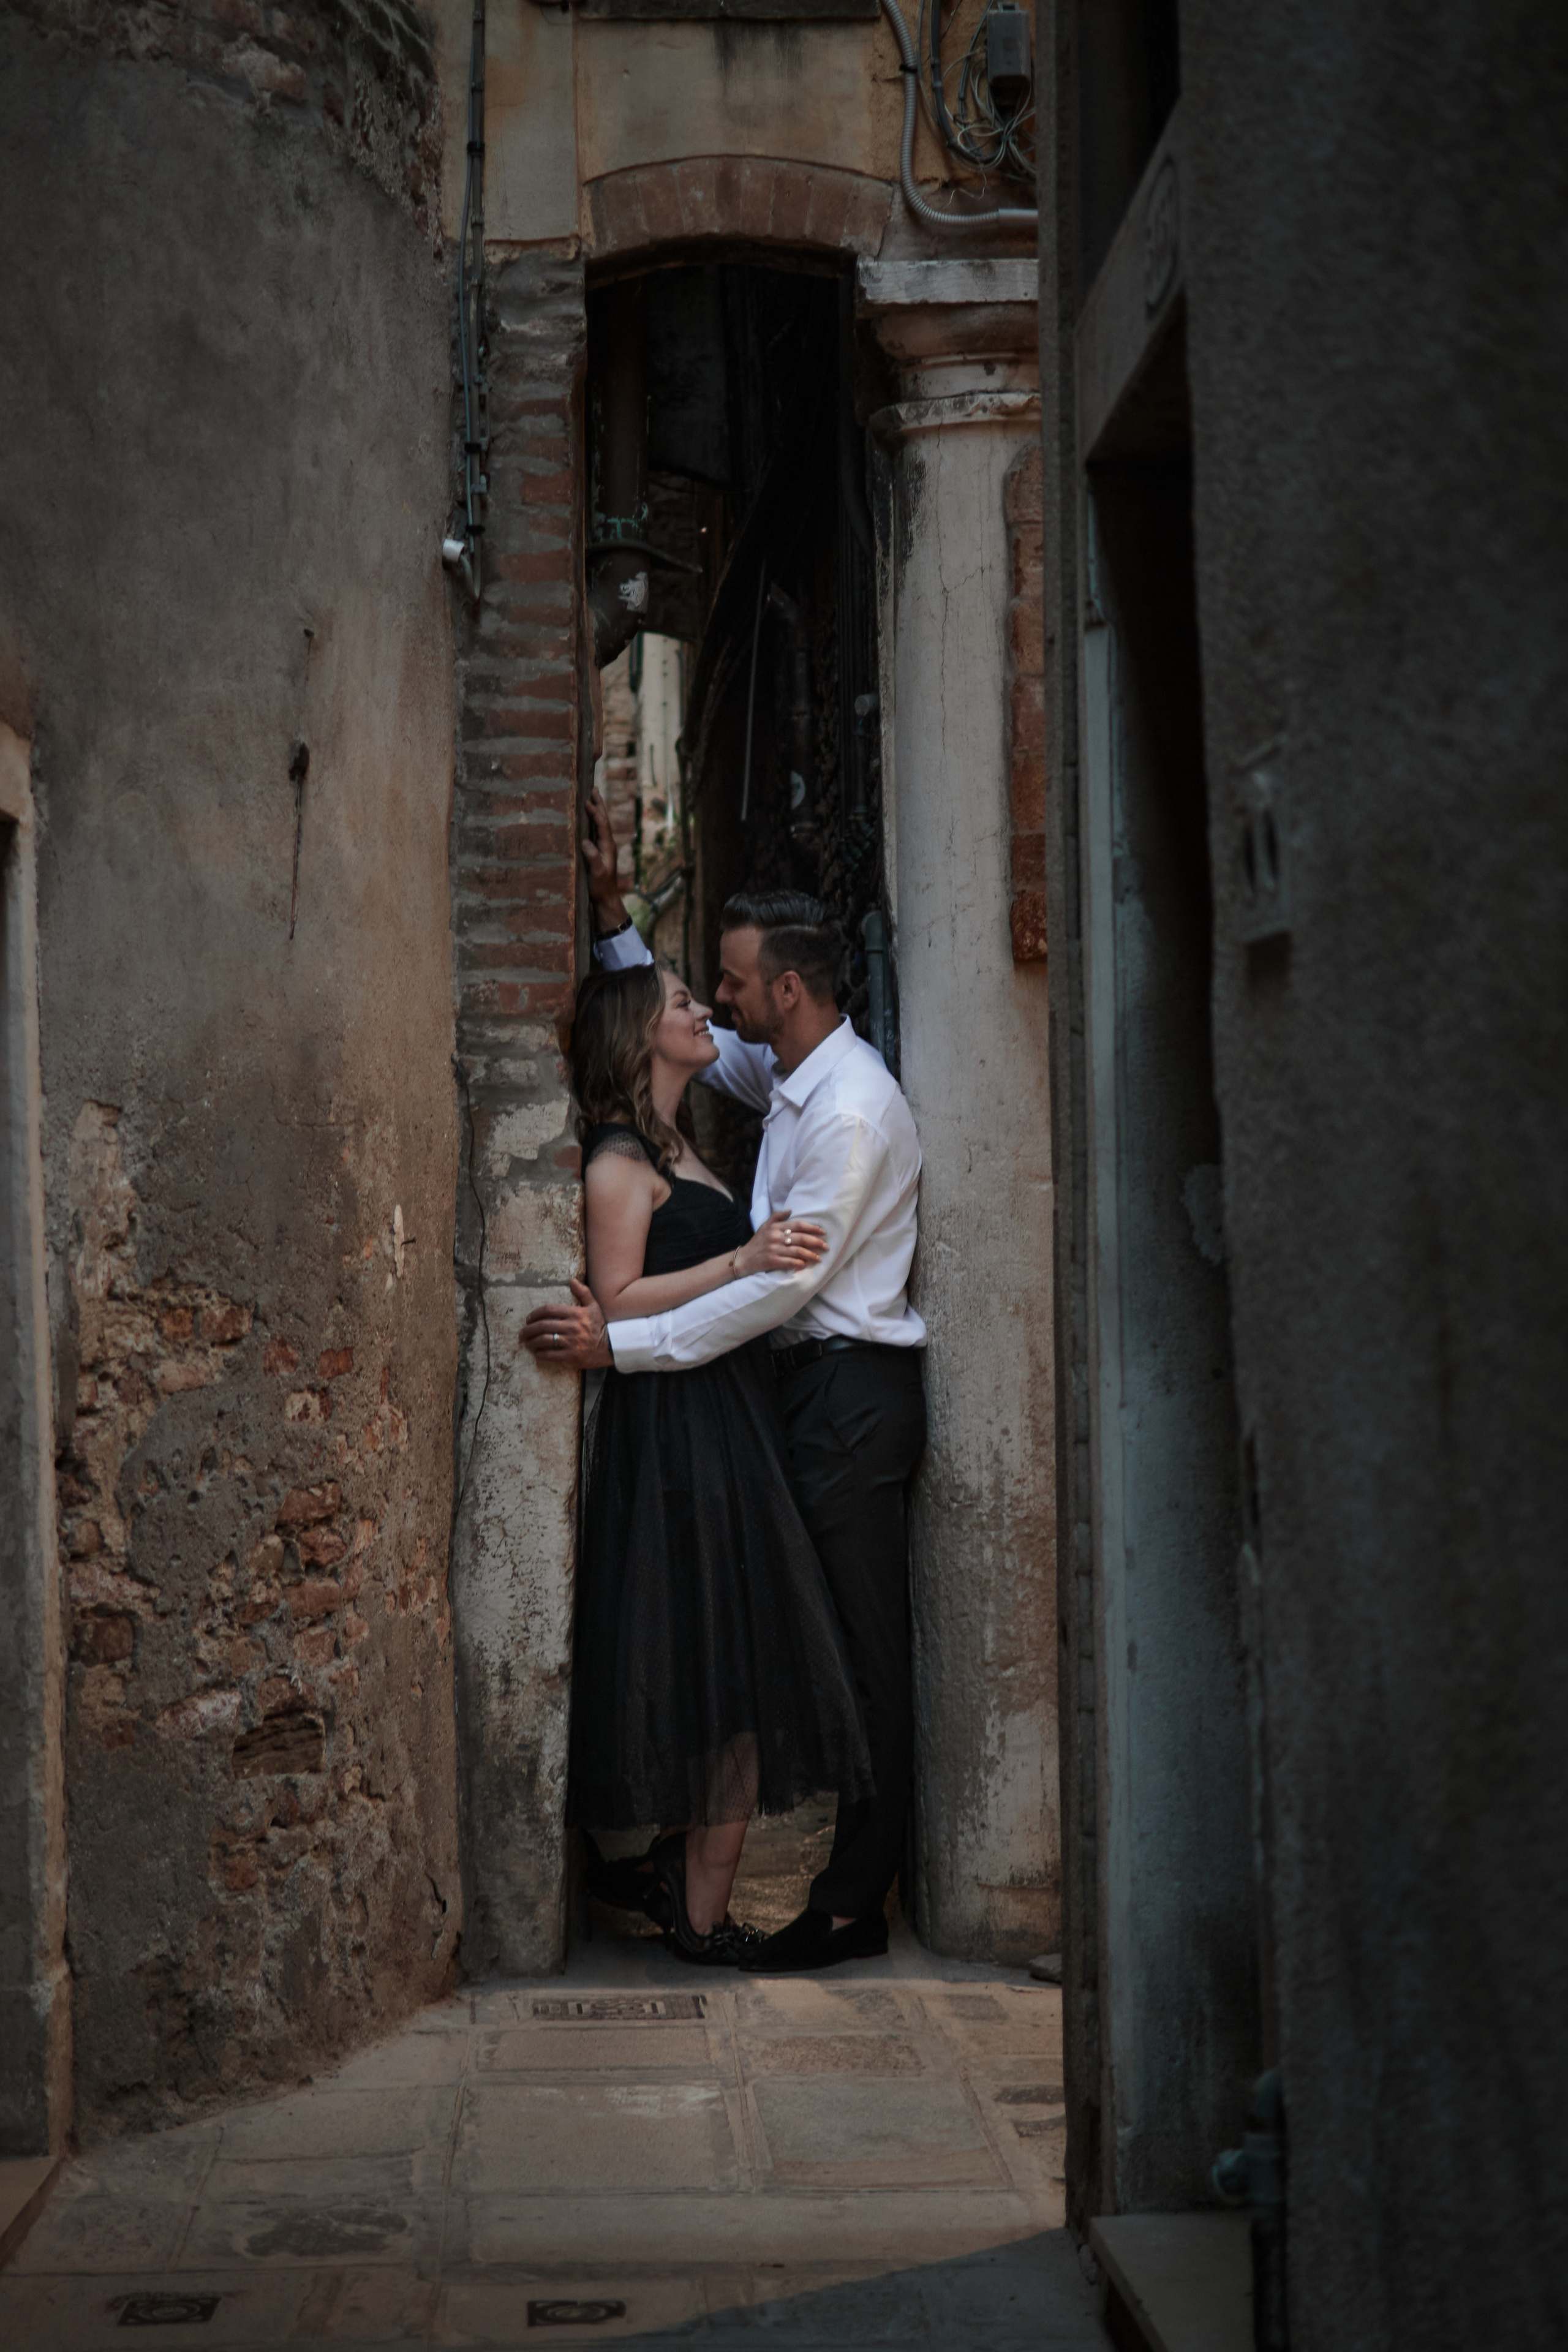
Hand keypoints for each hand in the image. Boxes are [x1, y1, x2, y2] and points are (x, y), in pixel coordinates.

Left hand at [521, 1279, 612, 1369]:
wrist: (612, 1347)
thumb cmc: (601, 1326)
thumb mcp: (594, 1307)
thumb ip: (583, 1292)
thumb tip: (571, 1280)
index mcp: (576, 1313)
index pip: (549, 1310)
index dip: (535, 1313)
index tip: (529, 1318)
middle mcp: (573, 1327)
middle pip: (543, 1325)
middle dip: (528, 1329)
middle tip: (522, 1332)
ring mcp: (572, 1342)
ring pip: (544, 1340)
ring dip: (531, 1341)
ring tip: (527, 1342)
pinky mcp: (571, 1356)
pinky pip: (550, 1355)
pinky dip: (540, 1354)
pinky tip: (536, 1353)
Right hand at [582, 787, 627, 931]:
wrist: (606, 898)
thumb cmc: (601, 887)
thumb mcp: (597, 873)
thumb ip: (593, 858)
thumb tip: (586, 842)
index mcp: (608, 846)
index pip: (602, 824)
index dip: (595, 812)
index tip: (587, 801)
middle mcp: (607, 844)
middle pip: (604, 820)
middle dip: (599, 804)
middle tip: (594, 789)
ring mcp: (603, 847)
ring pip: (600, 824)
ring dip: (597, 810)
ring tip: (592, 798)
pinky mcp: (598, 852)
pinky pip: (596, 831)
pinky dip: (592, 821)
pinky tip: (587, 818)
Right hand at [734, 1212, 827, 1277]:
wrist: (743, 1259)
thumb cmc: (757, 1242)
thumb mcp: (765, 1226)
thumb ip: (777, 1217)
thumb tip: (790, 1210)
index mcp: (775, 1227)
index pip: (798, 1225)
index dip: (812, 1228)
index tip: (823, 1232)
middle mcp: (775, 1237)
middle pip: (801, 1238)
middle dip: (816, 1242)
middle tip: (826, 1246)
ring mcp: (774, 1250)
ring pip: (798, 1251)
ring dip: (811, 1255)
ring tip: (819, 1258)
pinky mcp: (772, 1261)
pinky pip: (789, 1262)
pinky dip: (799, 1264)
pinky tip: (805, 1265)